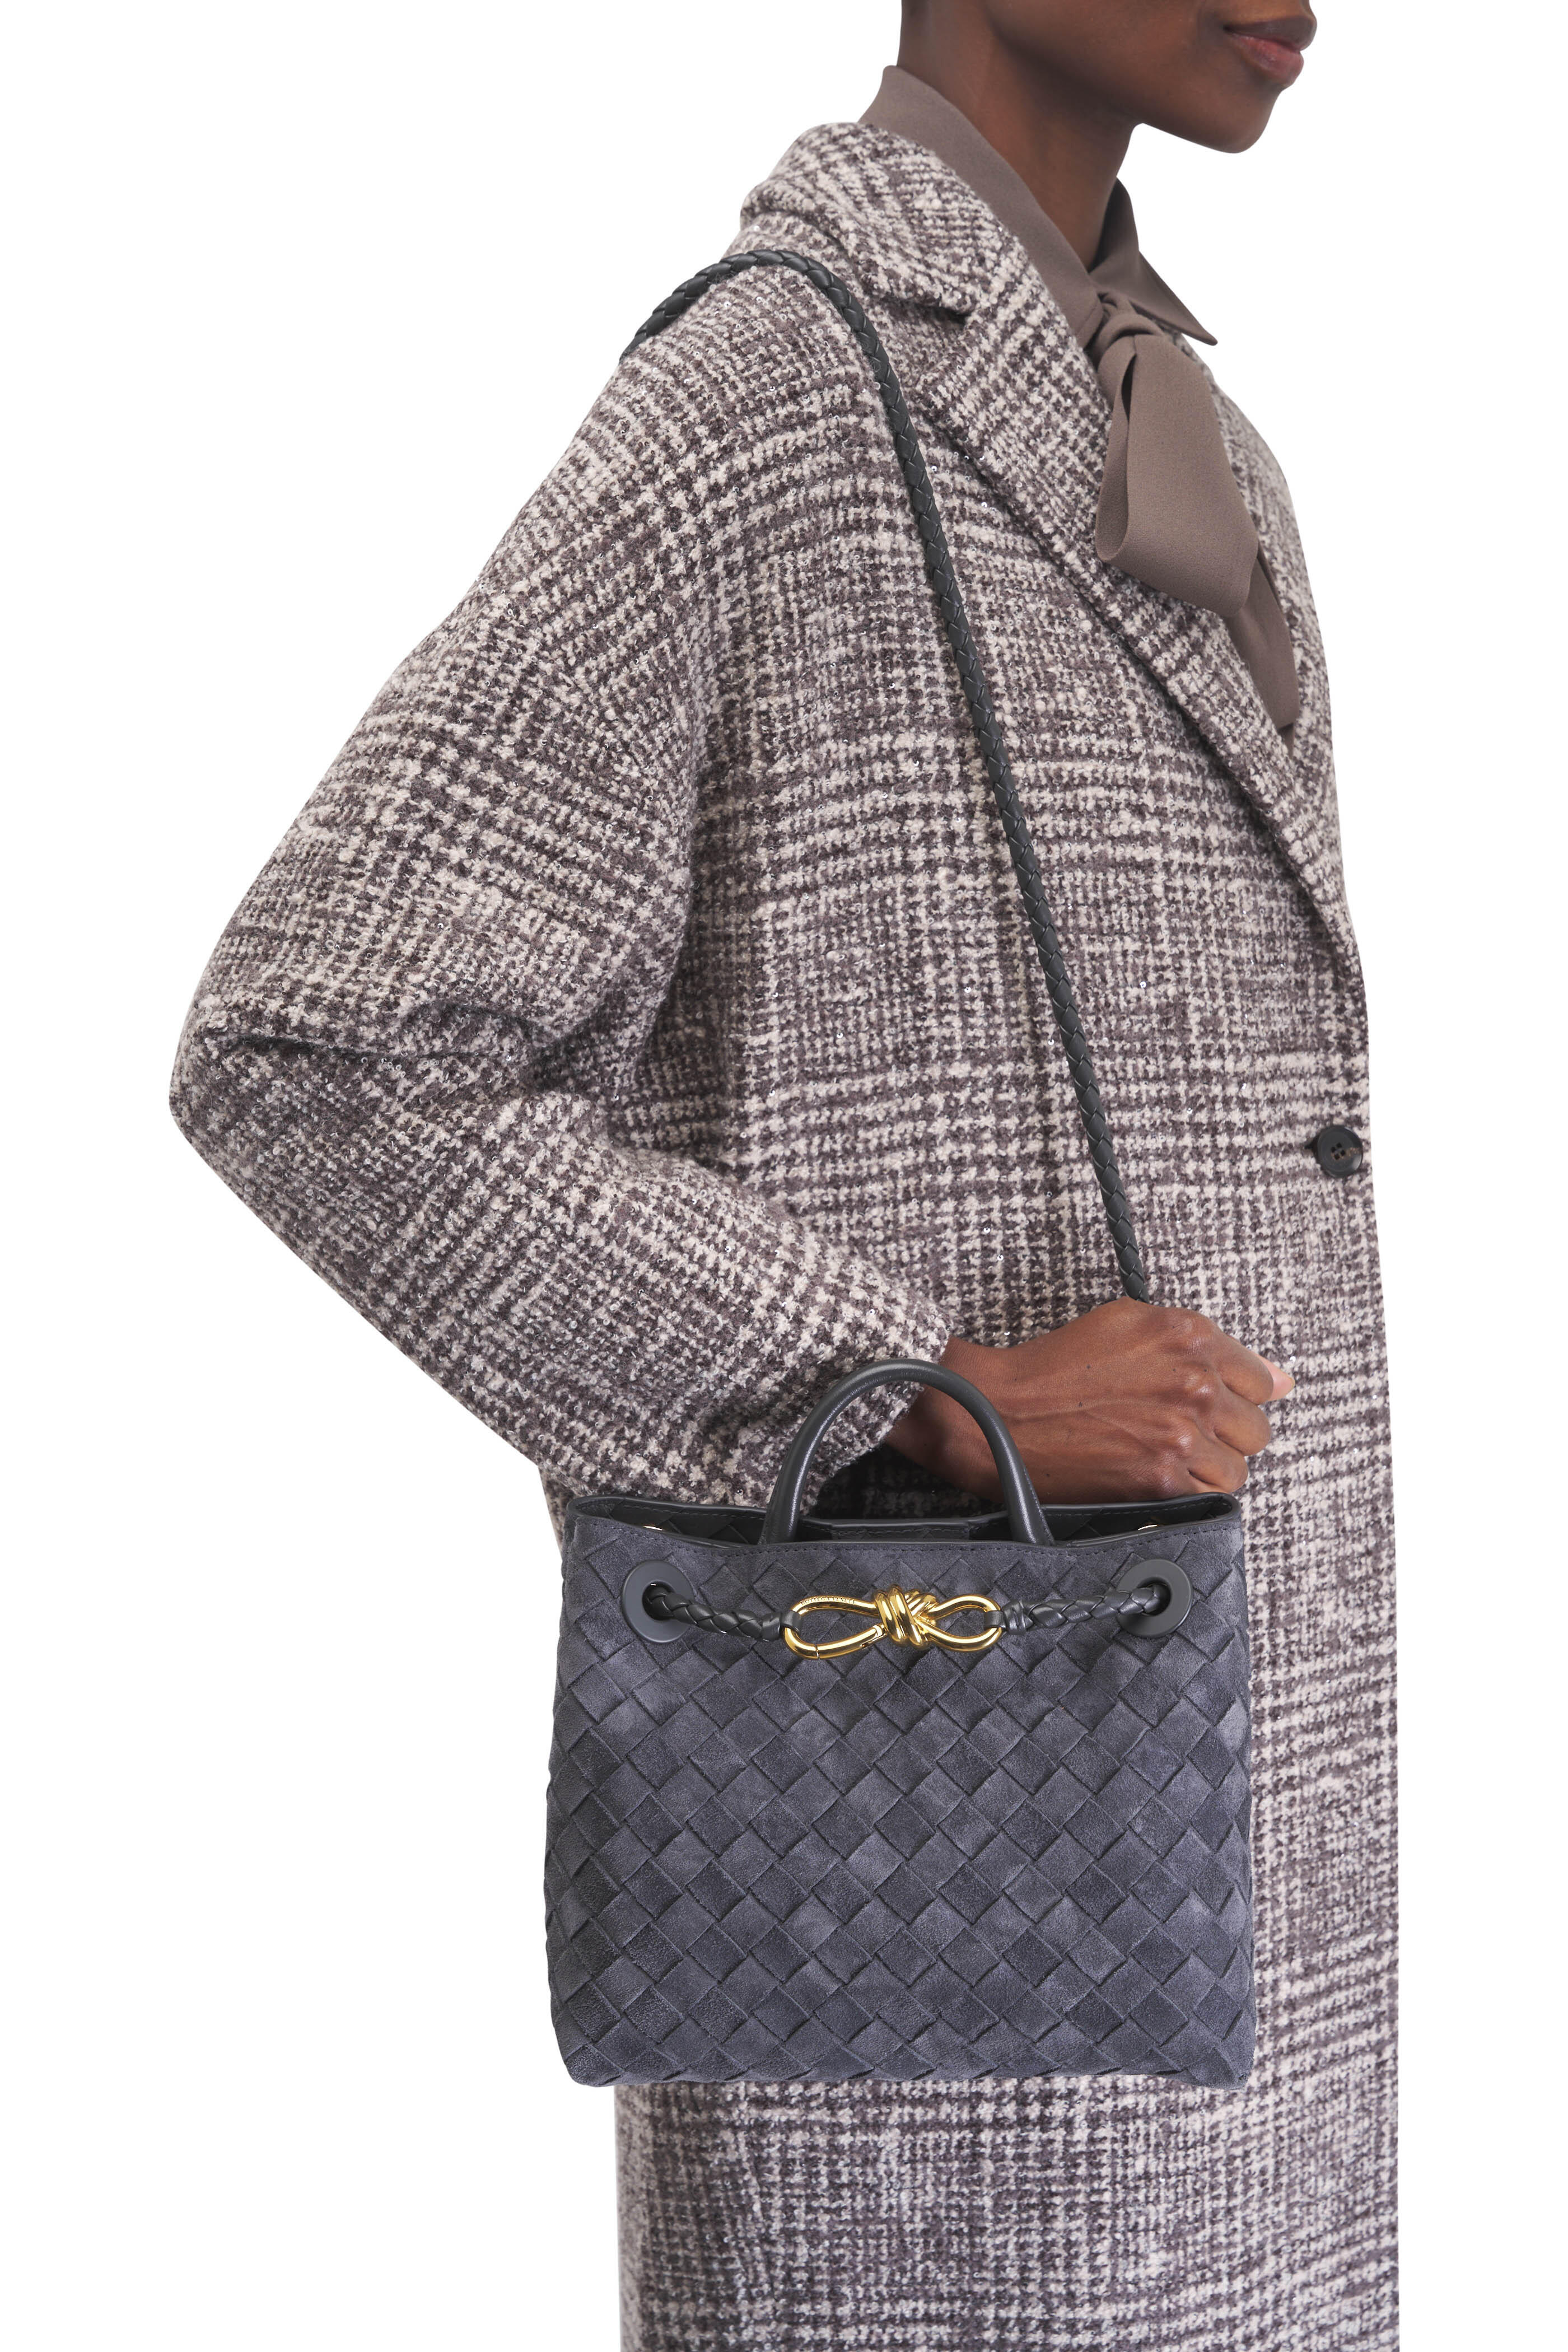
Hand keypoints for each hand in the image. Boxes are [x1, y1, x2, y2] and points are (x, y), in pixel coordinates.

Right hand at [886, 1300, 1293, 1504]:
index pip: (1261, 1378)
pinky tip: (1149, 1476)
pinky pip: (1209, 1497)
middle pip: (1255, 1427)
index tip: (1211, 1407)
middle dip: (1223, 1434)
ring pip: (1237, 1469)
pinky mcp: (1163, 1481)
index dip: (1235, 1397)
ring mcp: (1181, 1434)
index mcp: (1189, 1335)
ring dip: (1207, 1469)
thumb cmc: (1058, 1368)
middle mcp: (1193, 1382)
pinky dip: (1185, 1493)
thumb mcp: (1131, 1325)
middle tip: (1177, 1434)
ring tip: (1160, 1457)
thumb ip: (1207, 1348)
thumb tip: (1279, 1378)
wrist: (999, 1412)